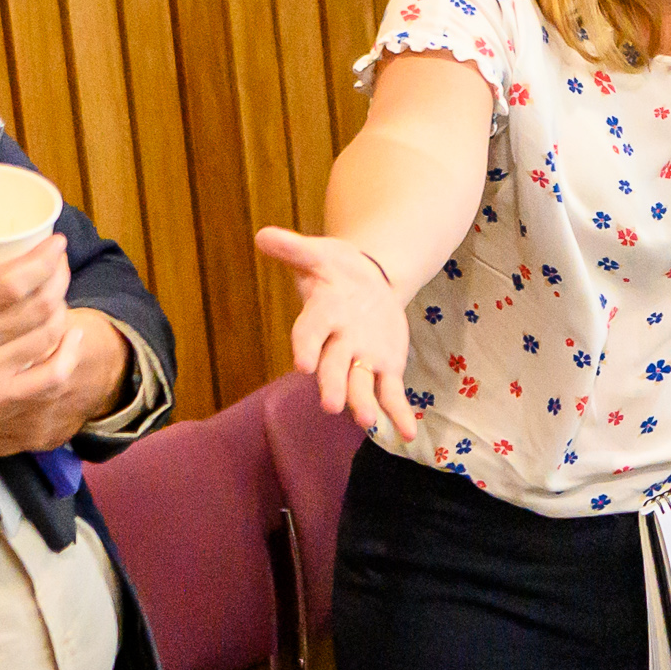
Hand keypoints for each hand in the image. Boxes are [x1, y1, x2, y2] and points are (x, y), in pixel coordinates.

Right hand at [0, 232, 95, 455]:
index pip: (11, 280)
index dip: (44, 259)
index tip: (54, 244)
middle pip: (37, 305)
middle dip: (58, 278)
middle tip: (59, 264)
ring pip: (47, 337)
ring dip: (62, 309)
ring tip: (59, 294)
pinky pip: (48, 380)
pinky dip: (68, 357)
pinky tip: (72, 338)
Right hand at [258, 226, 433, 454]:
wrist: (365, 281)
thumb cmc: (335, 269)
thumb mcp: (318, 252)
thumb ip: (293, 248)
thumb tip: (262, 236)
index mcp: (321, 316)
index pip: (309, 334)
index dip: (306, 348)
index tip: (303, 365)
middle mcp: (338, 344)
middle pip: (334, 368)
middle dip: (333, 385)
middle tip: (331, 406)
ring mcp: (361, 359)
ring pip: (360, 386)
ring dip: (363, 404)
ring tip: (367, 423)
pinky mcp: (385, 368)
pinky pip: (391, 394)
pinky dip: (399, 413)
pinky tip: (408, 434)